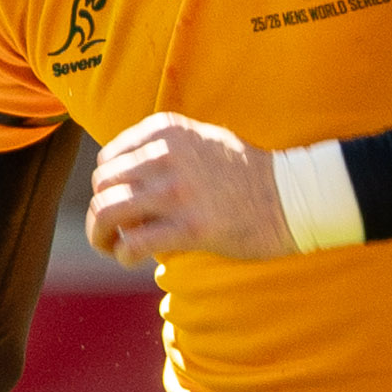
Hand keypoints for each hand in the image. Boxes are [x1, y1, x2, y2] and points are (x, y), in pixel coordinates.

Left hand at [86, 111, 291, 269]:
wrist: (291, 197)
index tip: (123, 204)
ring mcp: (177, 192)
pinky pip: (133, 243)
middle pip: (102, 185)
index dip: (109, 186)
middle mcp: (166, 156)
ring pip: (106, 212)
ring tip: (111, 248)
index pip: (108, 158)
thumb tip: (124, 170)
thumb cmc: (247, 174)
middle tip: (112, 232)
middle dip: (100, 212)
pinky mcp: (189, 228)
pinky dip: (123, 255)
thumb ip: (164, 146)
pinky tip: (132, 260)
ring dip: (100, 236)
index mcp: (166, 131)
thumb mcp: (202, 139)